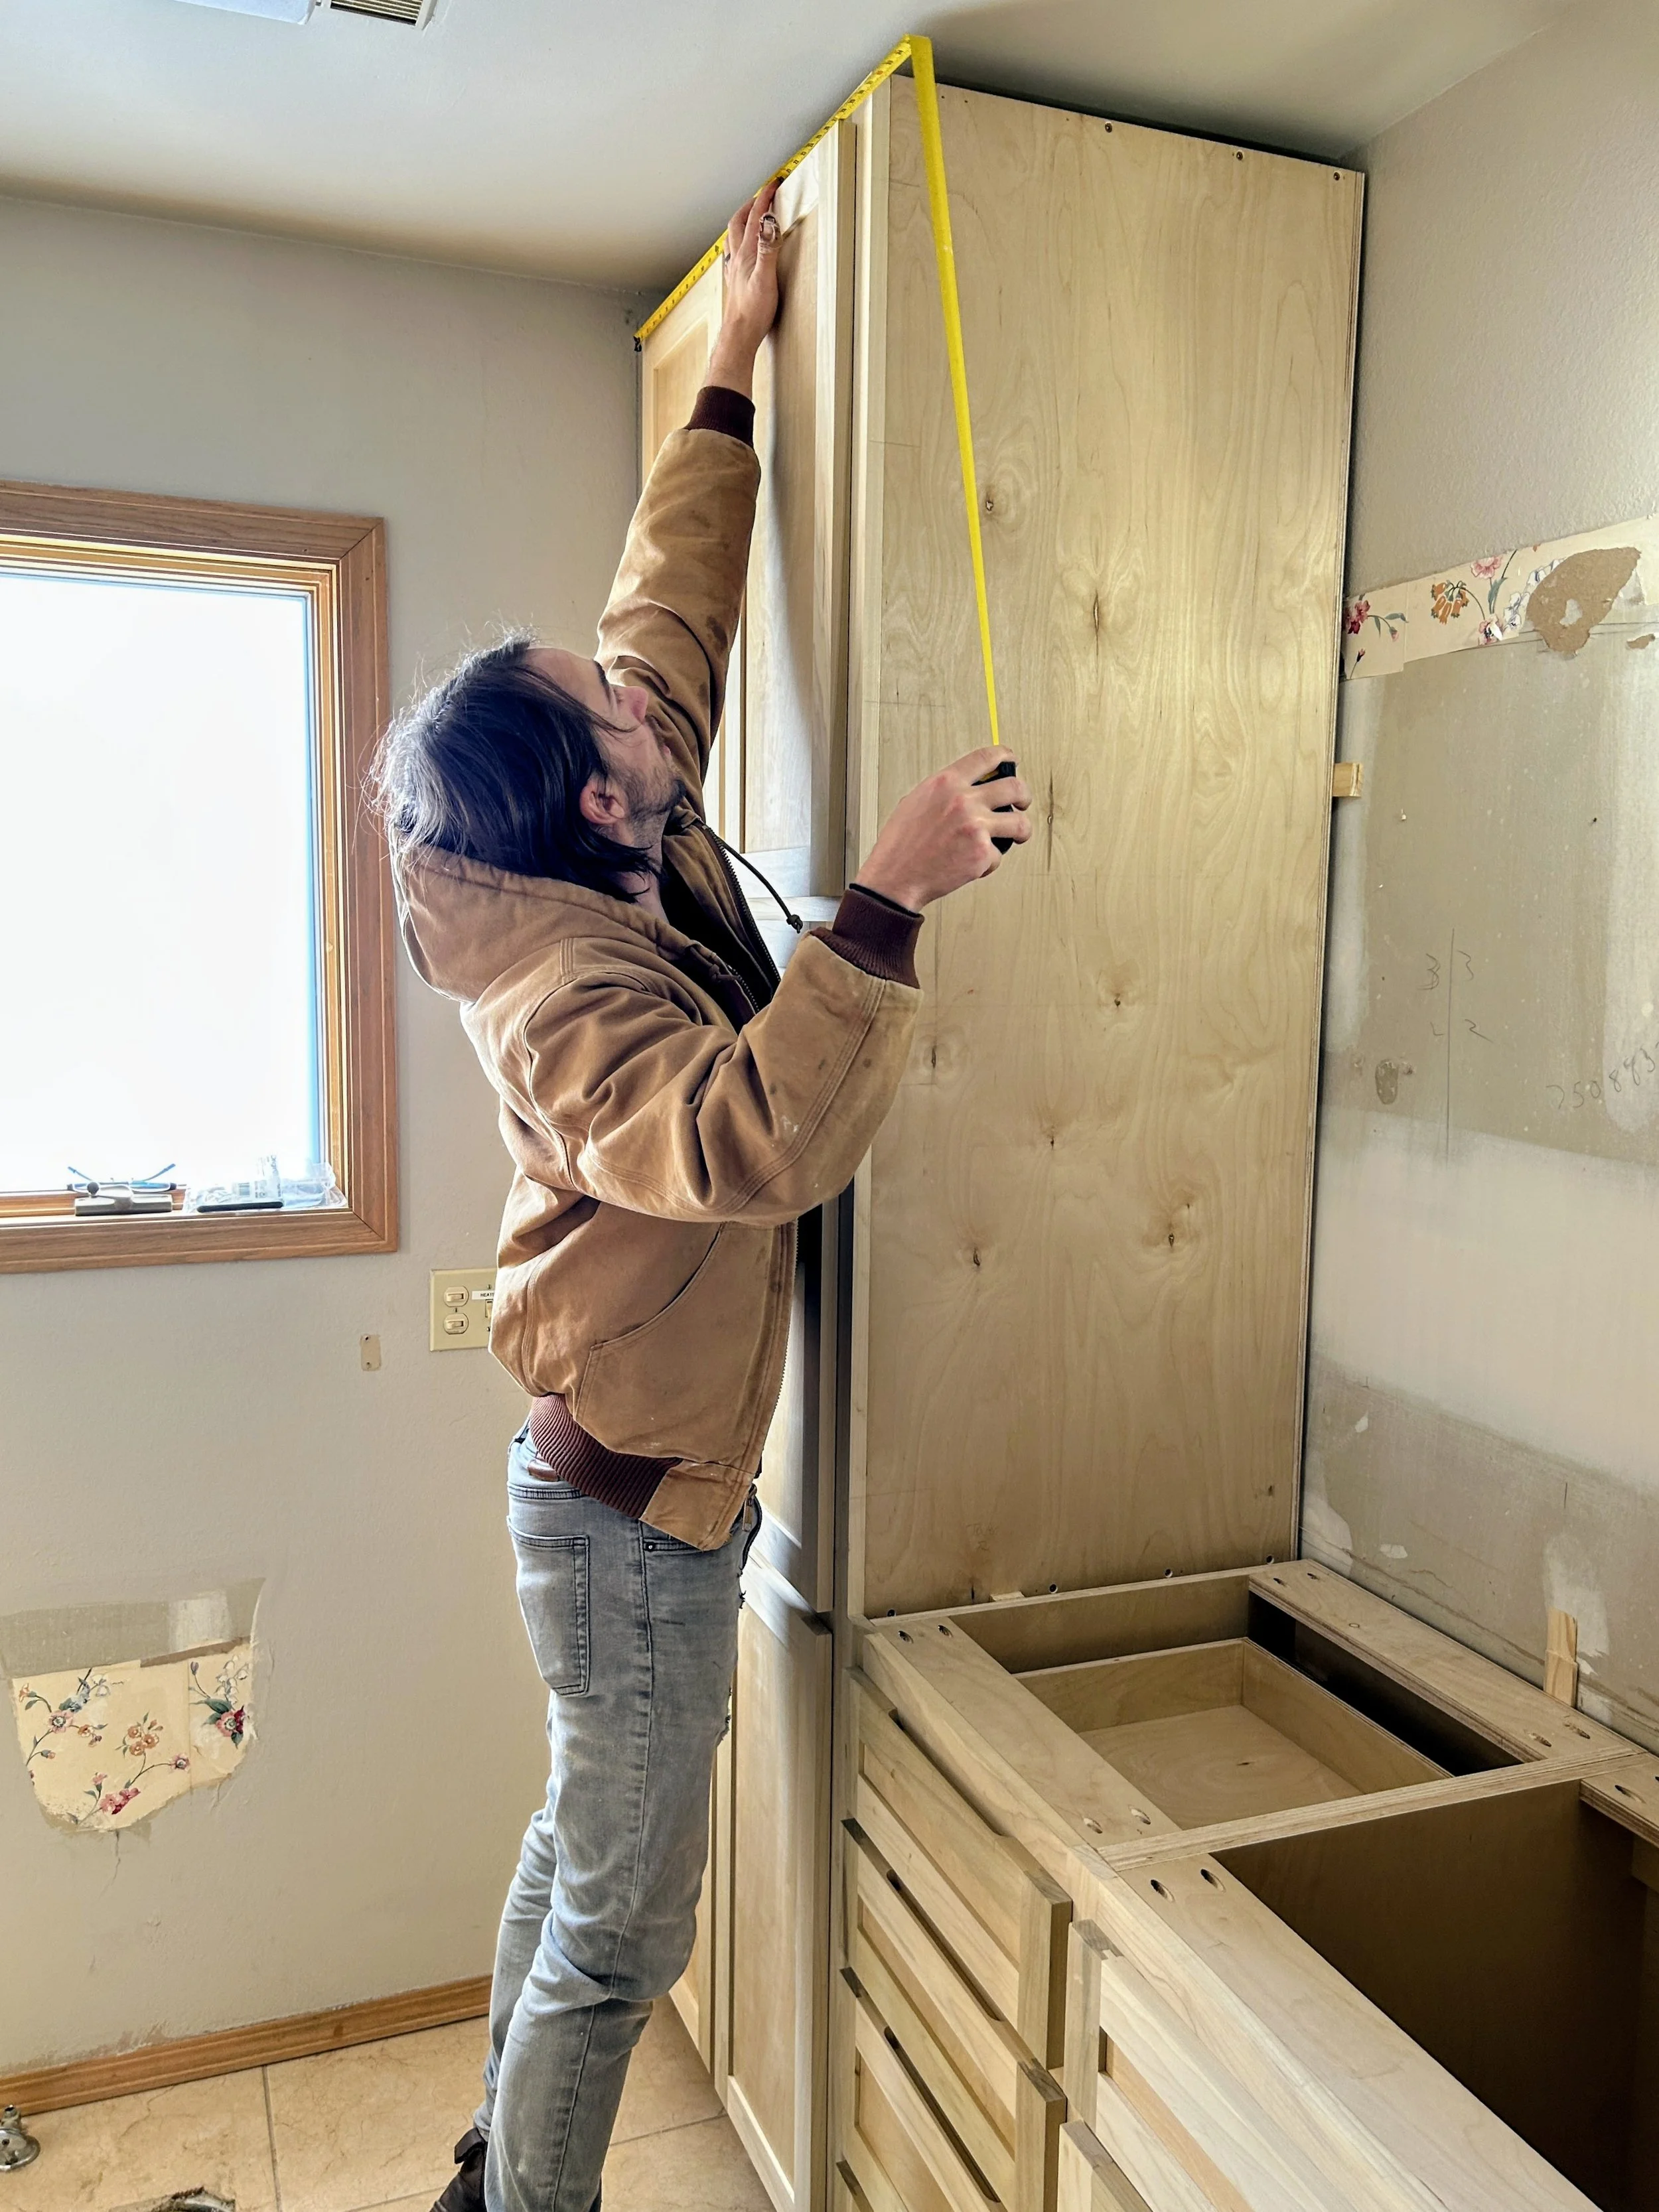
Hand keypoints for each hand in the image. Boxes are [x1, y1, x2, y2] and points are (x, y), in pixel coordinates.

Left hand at [708, 185, 781, 396]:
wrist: (740, 334)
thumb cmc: (753, 312)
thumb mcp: (766, 278)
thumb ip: (768, 248)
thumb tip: (768, 222)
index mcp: (747, 253)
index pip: (756, 217)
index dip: (765, 197)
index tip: (773, 183)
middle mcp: (737, 258)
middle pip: (739, 222)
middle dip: (750, 205)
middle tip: (761, 195)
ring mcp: (734, 269)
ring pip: (733, 236)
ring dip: (741, 221)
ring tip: (748, 215)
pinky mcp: (735, 281)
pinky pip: (732, 253)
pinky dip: (736, 242)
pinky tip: (738, 249)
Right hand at [855, 748, 1032, 910]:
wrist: (896, 877)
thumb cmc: (901, 844)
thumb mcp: (916, 801)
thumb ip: (944, 791)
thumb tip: (965, 786)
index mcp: (946, 783)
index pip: (987, 757)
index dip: (1006, 757)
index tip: (1011, 761)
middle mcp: (964, 800)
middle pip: (1015, 787)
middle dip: (1024, 796)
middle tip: (1022, 802)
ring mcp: (976, 826)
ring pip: (1020, 823)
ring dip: (1022, 830)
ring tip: (1018, 835)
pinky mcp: (982, 853)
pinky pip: (999, 854)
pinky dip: (988, 862)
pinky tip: (973, 863)